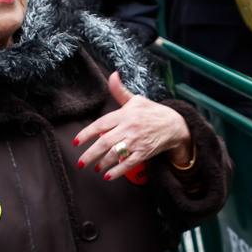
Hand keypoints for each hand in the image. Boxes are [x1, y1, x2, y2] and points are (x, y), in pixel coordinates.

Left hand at [74, 72, 191, 180]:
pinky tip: (107, 175)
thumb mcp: (136, 100)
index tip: (76, 142)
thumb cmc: (152, 112)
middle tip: (80, 162)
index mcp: (125, 114)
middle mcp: (129, 128)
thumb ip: (120, 91)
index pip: (101, 124)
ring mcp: (136, 141)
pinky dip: (117, 171)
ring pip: (114, 154)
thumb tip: (112, 75)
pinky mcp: (144, 153)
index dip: (87, 133)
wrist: (174, 125)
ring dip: (102, 163)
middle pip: (105, 142)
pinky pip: (128, 164)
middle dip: (90, 154)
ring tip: (94, 167)